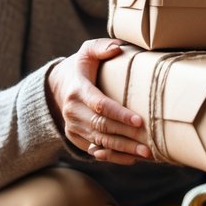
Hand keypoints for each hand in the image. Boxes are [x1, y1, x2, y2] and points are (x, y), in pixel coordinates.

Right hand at [48, 39, 150, 165]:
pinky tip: (131, 159)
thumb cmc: (79, 66)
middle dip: (126, 136)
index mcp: (77, 90)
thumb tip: (117, 48)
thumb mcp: (86, 51)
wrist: (56, 86)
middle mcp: (72, 111)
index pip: (100, 104)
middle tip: (149, 144)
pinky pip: (94, 149)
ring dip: (123, 149)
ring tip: (145, 153)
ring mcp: (72, 126)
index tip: (139, 120)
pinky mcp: (74, 136)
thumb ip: (101, 47)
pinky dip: (112, 156)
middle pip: (101, 127)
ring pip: (99, 141)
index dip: (119, 114)